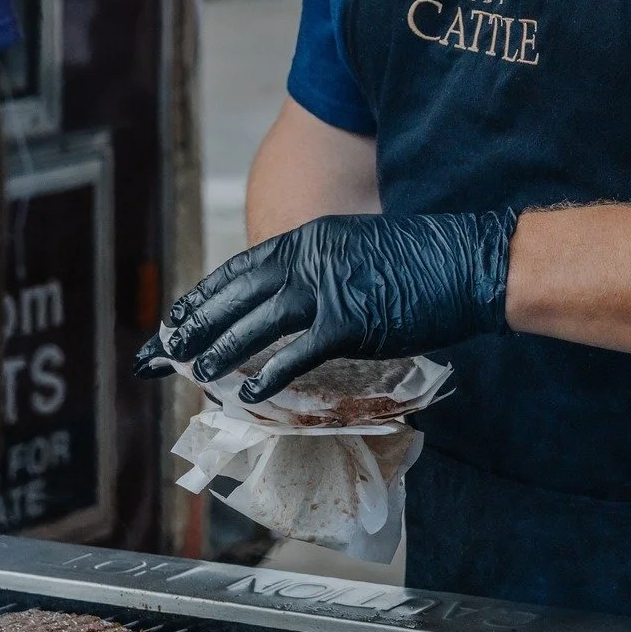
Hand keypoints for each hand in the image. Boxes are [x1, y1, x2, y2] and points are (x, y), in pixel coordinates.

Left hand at [136, 210, 515, 403]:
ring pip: (257, 322)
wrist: (471, 261)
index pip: (241, 268)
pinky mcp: (351, 320)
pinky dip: (270, 374)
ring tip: (193, 373)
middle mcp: (312, 256)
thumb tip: (290, 305)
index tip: (174, 319)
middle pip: (236, 293)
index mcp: (312, 237)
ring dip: (221, 350)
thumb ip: (322, 271)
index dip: (203, 296)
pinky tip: (249, 394)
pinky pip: (298, 352)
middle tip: (159, 351)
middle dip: (193, 324)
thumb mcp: (359, 251)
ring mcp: (330, 286)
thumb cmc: (424, 262)